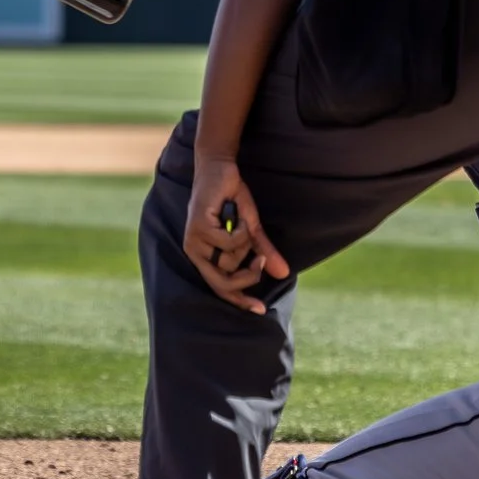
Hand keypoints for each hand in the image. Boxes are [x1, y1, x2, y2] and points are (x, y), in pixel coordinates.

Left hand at [183, 156, 290, 314]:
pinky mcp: (199, 228)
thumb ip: (263, 251)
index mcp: (203, 256)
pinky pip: (231, 242)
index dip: (240, 301)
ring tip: (243, 222)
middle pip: (223, 283)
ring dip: (246, 241)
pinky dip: (242, 228)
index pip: (219, 289)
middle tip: (262, 260)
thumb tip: (284, 273)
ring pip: (231, 260)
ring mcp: (194, 241)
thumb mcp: (251, 229)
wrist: (220, 169)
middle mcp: (194, 252)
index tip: (261, 309)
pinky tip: (236, 212)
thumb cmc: (232, 199)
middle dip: (248, 275)